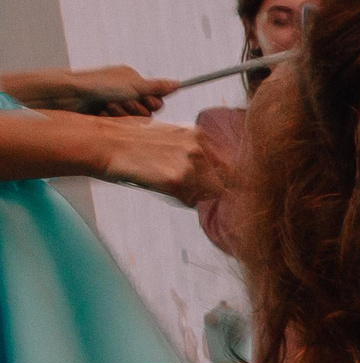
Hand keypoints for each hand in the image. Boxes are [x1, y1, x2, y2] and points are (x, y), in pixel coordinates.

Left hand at [24, 65, 175, 115]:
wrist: (69, 95)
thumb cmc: (98, 85)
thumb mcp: (133, 85)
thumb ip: (157, 87)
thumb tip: (177, 83)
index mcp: (132, 81)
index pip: (156, 100)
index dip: (151, 103)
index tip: (143, 100)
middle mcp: (124, 92)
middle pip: (146, 112)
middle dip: (134, 109)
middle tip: (121, 102)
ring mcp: (115, 105)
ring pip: (133, 121)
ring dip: (121, 114)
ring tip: (107, 106)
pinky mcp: (106, 117)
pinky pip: (119, 126)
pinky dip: (110, 120)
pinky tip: (101, 113)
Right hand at [98, 119, 225, 206]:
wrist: (104, 142)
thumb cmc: (128, 138)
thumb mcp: (167, 134)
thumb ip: (189, 149)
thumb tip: (208, 166)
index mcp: (196, 135)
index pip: (226, 164)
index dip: (220, 177)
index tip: (213, 184)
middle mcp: (196, 148)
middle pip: (221, 182)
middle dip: (207, 188)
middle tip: (186, 187)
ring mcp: (188, 165)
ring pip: (206, 193)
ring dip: (192, 194)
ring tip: (168, 183)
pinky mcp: (176, 180)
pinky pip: (189, 201)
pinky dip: (179, 199)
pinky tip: (161, 186)